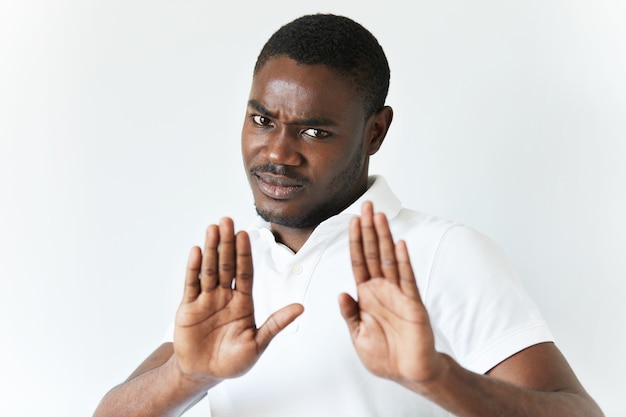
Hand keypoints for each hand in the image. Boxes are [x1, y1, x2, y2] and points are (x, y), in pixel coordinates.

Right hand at [174, 218, 302, 382]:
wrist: (204, 374)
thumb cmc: (232, 361)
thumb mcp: (257, 344)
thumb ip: (276, 324)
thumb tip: (301, 307)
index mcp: (243, 303)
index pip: (245, 273)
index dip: (244, 253)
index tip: (245, 234)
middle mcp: (225, 296)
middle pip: (226, 265)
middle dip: (227, 243)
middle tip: (227, 221)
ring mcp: (206, 300)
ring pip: (209, 269)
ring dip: (211, 249)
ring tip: (212, 228)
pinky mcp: (189, 307)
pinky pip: (192, 284)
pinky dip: (193, 267)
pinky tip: (196, 250)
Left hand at [339, 202, 446, 388]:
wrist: (408, 372)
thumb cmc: (383, 354)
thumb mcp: (358, 334)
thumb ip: (350, 313)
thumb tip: (341, 293)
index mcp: (366, 295)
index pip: (358, 261)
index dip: (355, 241)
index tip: (352, 220)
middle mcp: (381, 289)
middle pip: (373, 253)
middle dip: (369, 229)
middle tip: (367, 205)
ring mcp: (398, 294)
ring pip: (389, 259)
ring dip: (384, 237)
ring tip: (380, 216)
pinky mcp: (412, 303)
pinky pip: (407, 279)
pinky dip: (403, 262)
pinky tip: (399, 244)